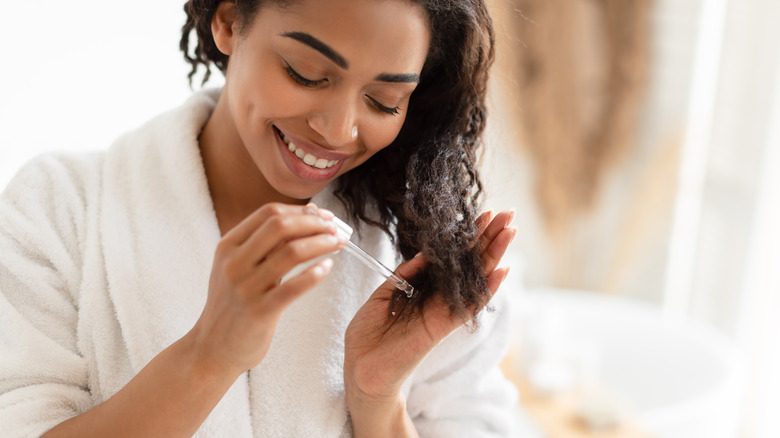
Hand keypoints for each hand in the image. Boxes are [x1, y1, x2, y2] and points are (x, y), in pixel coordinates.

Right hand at [186, 203, 346, 377]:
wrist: (211, 348)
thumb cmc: (232, 305)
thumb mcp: (238, 267)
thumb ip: (265, 246)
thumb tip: (305, 220)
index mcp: (228, 246)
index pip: (268, 213)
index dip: (301, 210)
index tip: (323, 215)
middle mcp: (235, 262)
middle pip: (280, 226)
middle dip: (314, 223)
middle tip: (336, 229)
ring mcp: (246, 287)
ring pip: (291, 253)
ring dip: (321, 244)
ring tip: (339, 244)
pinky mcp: (259, 312)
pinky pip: (293, 288)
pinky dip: (315, 274)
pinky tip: (327, 267)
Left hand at [343, 210, 516, 403]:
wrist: (361, 366)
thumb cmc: (369, 333)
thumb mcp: (384, 293)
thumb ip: (406, 273)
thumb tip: (425, 254)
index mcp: (424, 286)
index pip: (452, 256)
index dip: (468, 235)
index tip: (485, 214)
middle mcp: (439, 296)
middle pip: (471, 262)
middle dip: (490, 238)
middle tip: (509, 214)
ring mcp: (444, 310)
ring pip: (476, 278)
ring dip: (495, 254)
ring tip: (511, 231)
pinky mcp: (443, 326)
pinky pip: (469, 305)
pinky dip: (487, 289)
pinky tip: (502, 270)